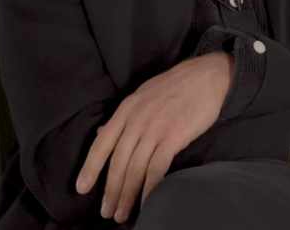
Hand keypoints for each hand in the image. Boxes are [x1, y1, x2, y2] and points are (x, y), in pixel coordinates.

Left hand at [75, 51, 233, 223]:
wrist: (207, 75)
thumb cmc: (176, 86)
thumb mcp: (144, 95)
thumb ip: (124, 116)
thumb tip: (101, 134)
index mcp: (128, 108)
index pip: (102, 142)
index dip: (90, 167)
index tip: (81, 187)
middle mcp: (137, 119)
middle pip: (118, 161)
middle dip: (111, 190)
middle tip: (107, 212)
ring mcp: (155, 127)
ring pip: (135, 168)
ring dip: (127, 195)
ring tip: (122, 213)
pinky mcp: (174, 135)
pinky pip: (157, 168)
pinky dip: (149, 189)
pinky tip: (146, 201)